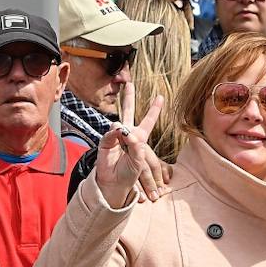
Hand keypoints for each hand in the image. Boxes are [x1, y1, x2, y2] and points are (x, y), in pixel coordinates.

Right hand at [93, 84, 164, 208]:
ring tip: (125, 139)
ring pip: (118, 122)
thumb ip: (136, 145)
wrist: (114, 184)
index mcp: (140, 138)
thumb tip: (124, 129)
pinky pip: (110, 133)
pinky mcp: (105, 141)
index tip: (160, 97)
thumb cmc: (129, 174)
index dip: (154, 109)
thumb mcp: (140, 161)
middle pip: (128, 111)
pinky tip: (117, 136)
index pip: (148, 120)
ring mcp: (115, 136)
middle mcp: (127, 134)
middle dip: (128, 97)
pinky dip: (114, 134)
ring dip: (123, 129)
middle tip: (128, 82)